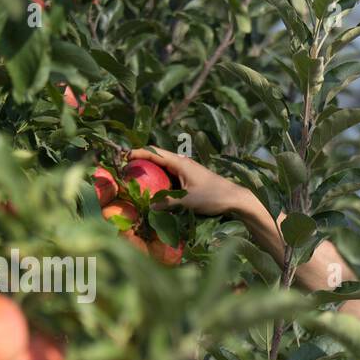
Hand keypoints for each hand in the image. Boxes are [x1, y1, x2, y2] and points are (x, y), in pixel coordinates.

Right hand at [127, 146, 251, 216]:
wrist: (235, 199)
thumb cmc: (213, 196)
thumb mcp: (188, 200)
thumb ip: (168, 202)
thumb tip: (150, 207)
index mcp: (180, 163)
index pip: (155, 153)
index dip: (138, 153)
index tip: (124, 156)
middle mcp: (183, 164)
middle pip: (158, 159)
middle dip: (142, 161)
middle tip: (126, 168)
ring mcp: (187, 171)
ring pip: (165, 169)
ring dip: (152, 172)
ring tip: (137, 179)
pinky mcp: (191, 179)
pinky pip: (172, 177)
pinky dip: (162, 181)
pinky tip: (155, 190)